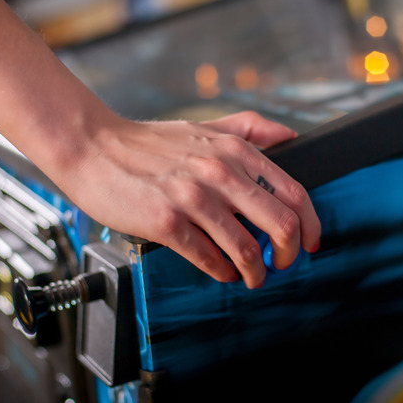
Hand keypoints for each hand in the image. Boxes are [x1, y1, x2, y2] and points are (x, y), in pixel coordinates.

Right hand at [60, 111, 320, 288]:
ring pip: (247, 248)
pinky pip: (209, 258)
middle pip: (281, 224)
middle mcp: (219, 172)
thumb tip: (290, 136)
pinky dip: (222, 272)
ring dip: (255, 272)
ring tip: (251, 277)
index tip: (310, 243)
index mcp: (235, 150)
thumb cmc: (147, 142)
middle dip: (289, 254)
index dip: (311, 225)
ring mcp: (193, 198)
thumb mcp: (205, 126)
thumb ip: (251, 128)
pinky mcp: (166, 222)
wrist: (92, 146)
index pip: (294, 193)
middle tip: (282, 265)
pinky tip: (221, 272)